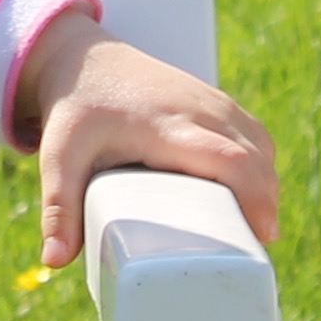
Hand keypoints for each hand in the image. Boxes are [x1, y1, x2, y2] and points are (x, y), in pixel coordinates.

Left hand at [11, 12, 279, 268]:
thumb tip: (54, 262)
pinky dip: (261, 167)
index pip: (228, 158)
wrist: (84, 59)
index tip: (263, 235)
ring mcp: (213, 101)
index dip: (255, 196)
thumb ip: (59, 208)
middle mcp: (199, 109)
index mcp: (167, 124)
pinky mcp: (217, 102)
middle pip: (255, 155)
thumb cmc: (75, 111)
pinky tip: (253, 198)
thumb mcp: (59, 156)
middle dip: (266, 203)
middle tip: (255, 253)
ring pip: (260, 145)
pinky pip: (254, 135)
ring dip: (266, 186)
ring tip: (251, 232)